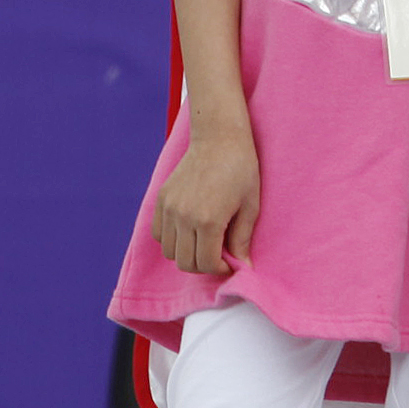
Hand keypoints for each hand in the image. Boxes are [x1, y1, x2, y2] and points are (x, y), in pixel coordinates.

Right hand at [156, 132, 259, 274]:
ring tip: (204, 242)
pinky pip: (158, 234)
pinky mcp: (161, 200)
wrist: (219, 138)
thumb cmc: (241, 169)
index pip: (205, 264)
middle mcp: (184, 217)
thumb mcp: (250, 206)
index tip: (229, 262)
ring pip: (169, 251)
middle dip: (203, 265)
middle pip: (185, 262)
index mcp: (209, 220)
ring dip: (186, 253)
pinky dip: (171, 239)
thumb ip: (242, 240)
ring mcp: (169, 208)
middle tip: (218, 255)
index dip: (220, 269)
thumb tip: (244, 267)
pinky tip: (189, 230)